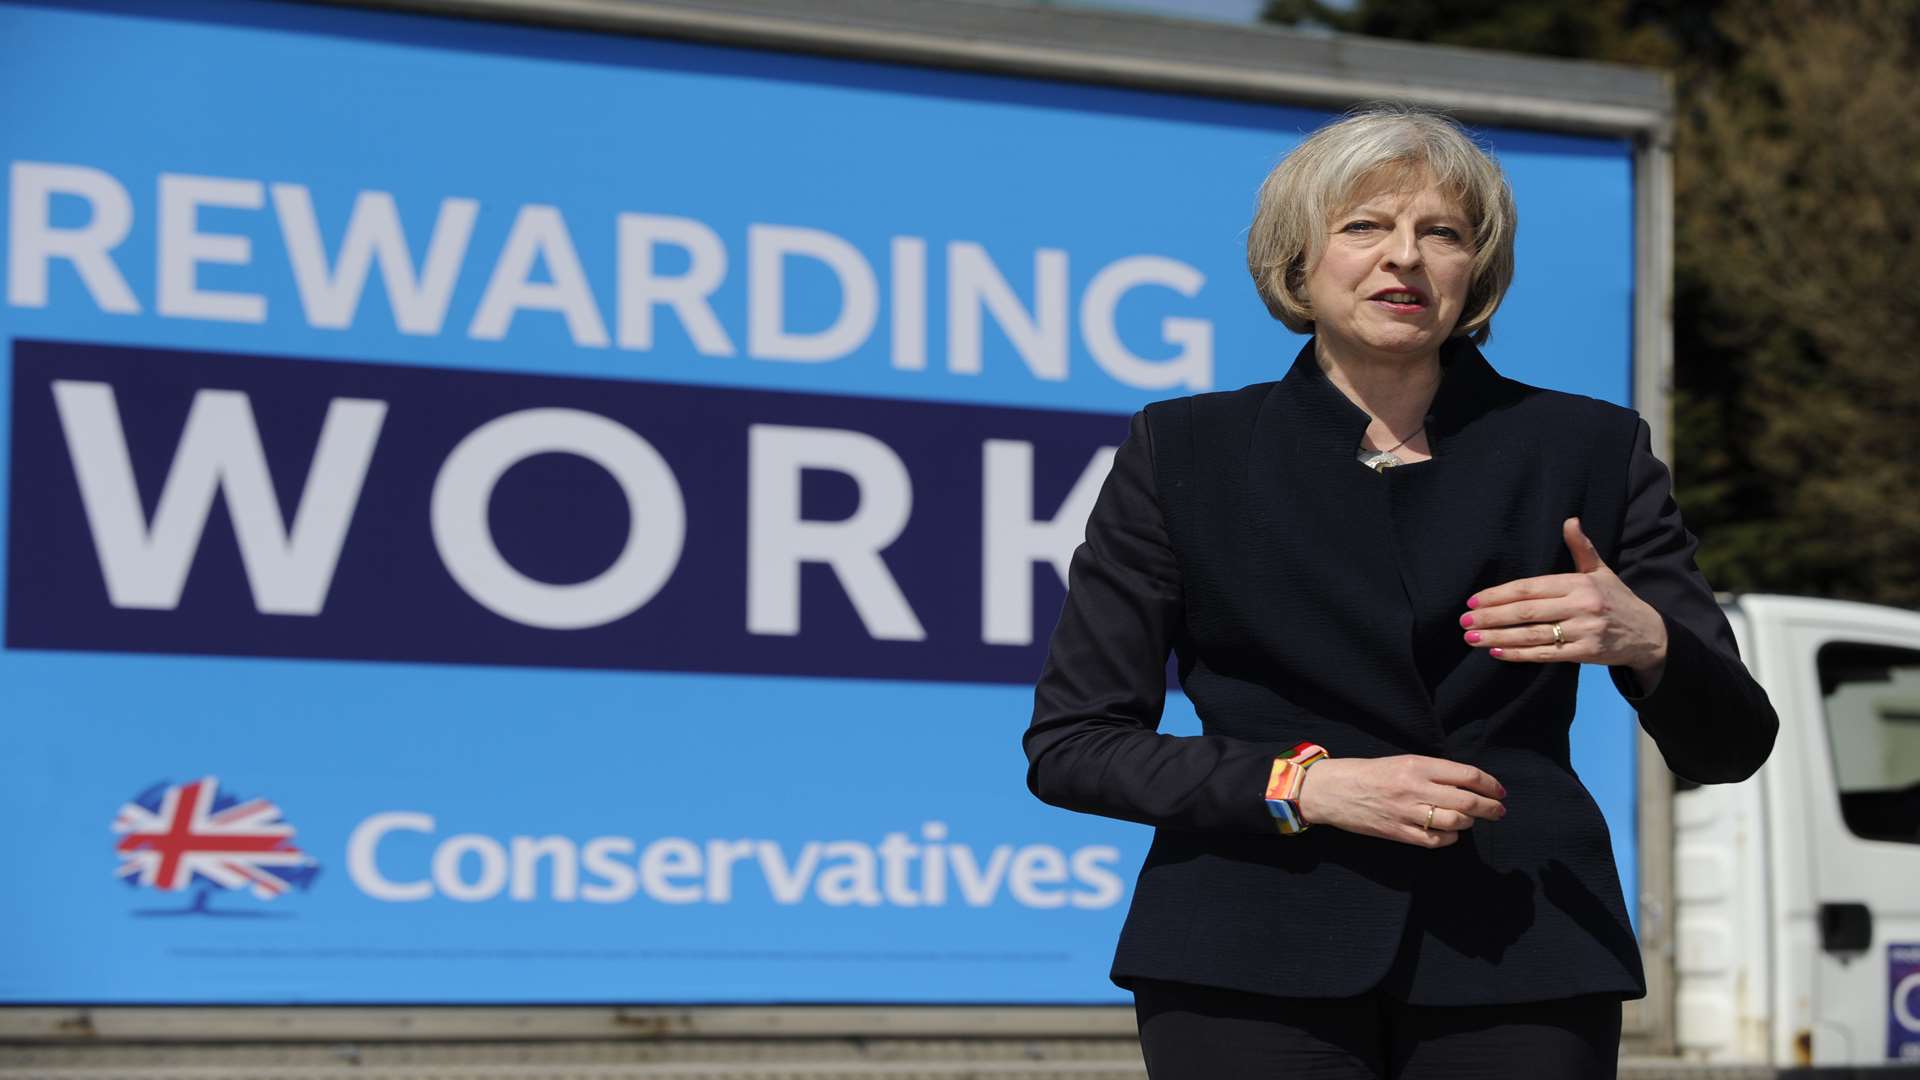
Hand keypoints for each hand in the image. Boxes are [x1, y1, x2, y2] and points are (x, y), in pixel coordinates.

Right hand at [1296, 755, 1504, 847]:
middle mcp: (1415, 788)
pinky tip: (1451, 834)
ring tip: (1471, 819)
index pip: (1467, 775)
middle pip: (1467, 800)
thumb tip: (1466, 783)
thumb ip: (1432, 771)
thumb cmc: (1367, 773)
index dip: (1490, 784)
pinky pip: (1435, 840)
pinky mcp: (1398, 832)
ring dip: (1469, 822)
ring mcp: (1406, 812)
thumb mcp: (1401, 761)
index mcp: (1417, 765)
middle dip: (1490, 807)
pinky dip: (1450, 838)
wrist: (1331, 790)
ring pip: (1455, 821)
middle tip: (1499, 811)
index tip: (1499, 791)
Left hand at [1462, 517, 1668, 687]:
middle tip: (1464, 621)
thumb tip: (1570, 519)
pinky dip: (1518, 655)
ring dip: (1498, 636)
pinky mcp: (1586, 653)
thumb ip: (1581, 548)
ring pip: (1532, 635)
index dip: (1500, 594)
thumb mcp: (1601, 571)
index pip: (1531, 588)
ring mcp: (1584, 631)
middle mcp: (1581, 605)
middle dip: (1492, 616)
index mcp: (1580, 583)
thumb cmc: (1616, 599)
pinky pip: (1546, 655)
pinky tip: (1496, 651)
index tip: (1474, 600)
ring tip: (1472, 638)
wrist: (1648, 634)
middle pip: (1527, 612)